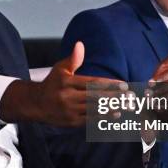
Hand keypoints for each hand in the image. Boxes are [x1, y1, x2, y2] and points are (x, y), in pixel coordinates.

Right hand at [0, 41, 127, 126]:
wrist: (36, 104)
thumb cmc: (52, 83)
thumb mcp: (60, 69)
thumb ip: (73, 59)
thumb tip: (80, 44)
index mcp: (67, 82)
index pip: (92, 83)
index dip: (110, 84)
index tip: (124, 84)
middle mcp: (68, 97)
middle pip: (96, 97)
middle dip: (115, 96)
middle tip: (131, 96)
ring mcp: (69, 111)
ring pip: (95, 109)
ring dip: (113, 107)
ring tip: (128, 105)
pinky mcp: (71, 122)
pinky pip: (90, 120)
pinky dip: (104, 117)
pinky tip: (116, 114)